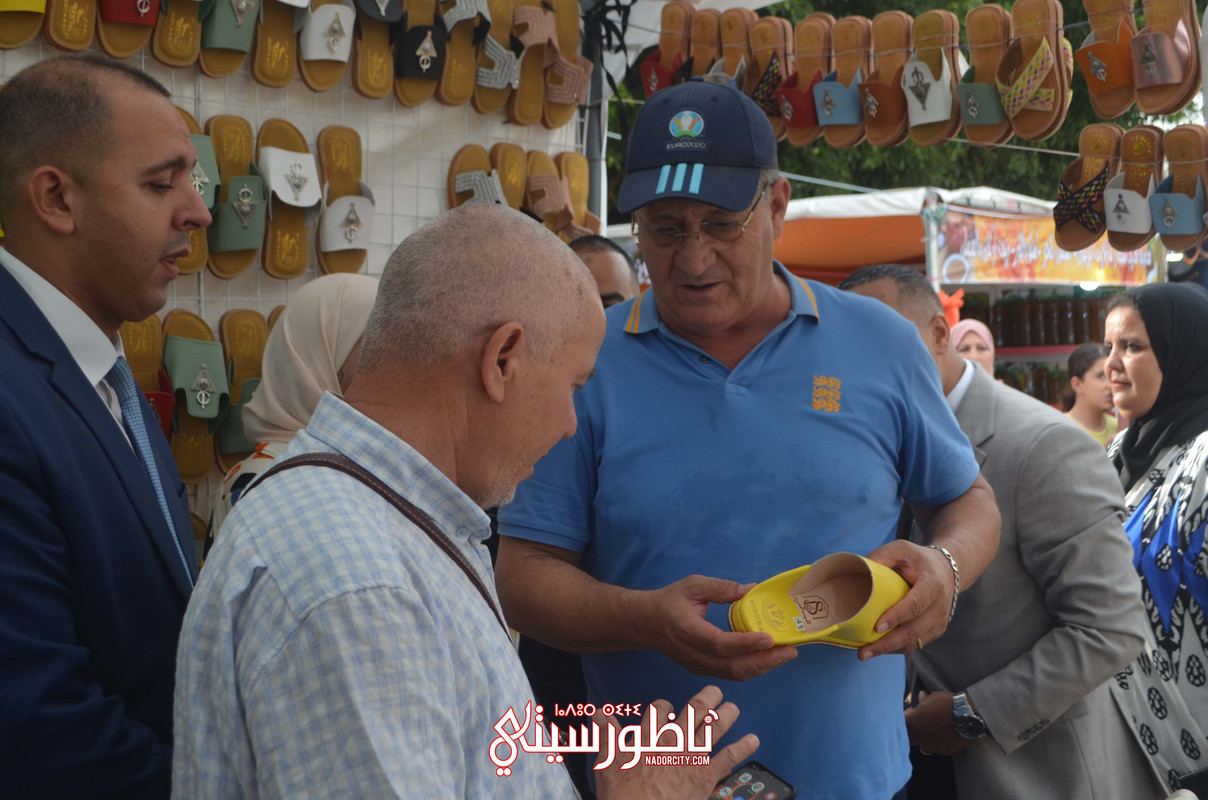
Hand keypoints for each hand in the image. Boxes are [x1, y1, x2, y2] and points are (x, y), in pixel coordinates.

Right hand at [594, 685, 758, 799]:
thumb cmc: (623, 796)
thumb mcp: (606, 764)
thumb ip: (606, 734)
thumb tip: (598, 712)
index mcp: (649, 736)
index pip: (659, 709)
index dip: (664, 705)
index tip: (666, 706)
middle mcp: (673, 740)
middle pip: (694, 710)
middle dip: (706, 697)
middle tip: (715, 691)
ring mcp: (692, 757)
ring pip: (714, 727)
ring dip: (727, 715)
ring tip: (734, 708)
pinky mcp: (706, 776)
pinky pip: (729, 758)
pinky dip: (742, 748)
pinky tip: (753, 740)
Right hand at [646, 575, 796, 680]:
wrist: (646, 623)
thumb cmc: (669, 601)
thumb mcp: (692, 585)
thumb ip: (720, 588)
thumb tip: (751, 589)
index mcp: (688, 630)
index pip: (720, 643)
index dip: (746, 643)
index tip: (769, 637)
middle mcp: (694, 654)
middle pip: (732, 666)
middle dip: (765, 661)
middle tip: (790, 650)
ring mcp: (698, 666)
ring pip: (734, 674)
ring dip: (762, 667)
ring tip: (785, 654)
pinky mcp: (704, 670)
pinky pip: (731, 674)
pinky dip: (752, 668)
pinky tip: (768, 657)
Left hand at [857, 540, 952, 660]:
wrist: (947, 571)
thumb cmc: (919, 560)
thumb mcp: (903, 549)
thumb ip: (883, 555)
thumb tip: (862, 566)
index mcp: (932, 585)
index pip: (915, 605)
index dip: (896, 617)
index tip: (877, 627)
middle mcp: (939, 607)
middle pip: (913, 631)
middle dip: (887, 644)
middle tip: (862, 652)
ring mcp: (939, 622)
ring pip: (914, 642)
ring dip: (889, 650)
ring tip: (865, 653)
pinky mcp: (936, 631)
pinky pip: (915, 644)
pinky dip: (896, 648)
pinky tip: (879, 647)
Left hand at [904, 690, 966, 755]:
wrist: (967, 715)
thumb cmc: (947, 703)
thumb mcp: (933, 697)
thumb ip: (924, 701)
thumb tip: (921, 697)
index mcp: (913, 722)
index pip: (901, 722)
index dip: (905, 716)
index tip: (912, 711)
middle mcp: (919, 736)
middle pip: (908, 737)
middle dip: (911, 730)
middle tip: (919, 722)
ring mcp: (931, 745)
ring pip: (922, 745)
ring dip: (924, 738)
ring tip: (932, 729)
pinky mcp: (943, 750)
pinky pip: (937, 748)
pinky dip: (938, 742)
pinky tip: (944, 734)